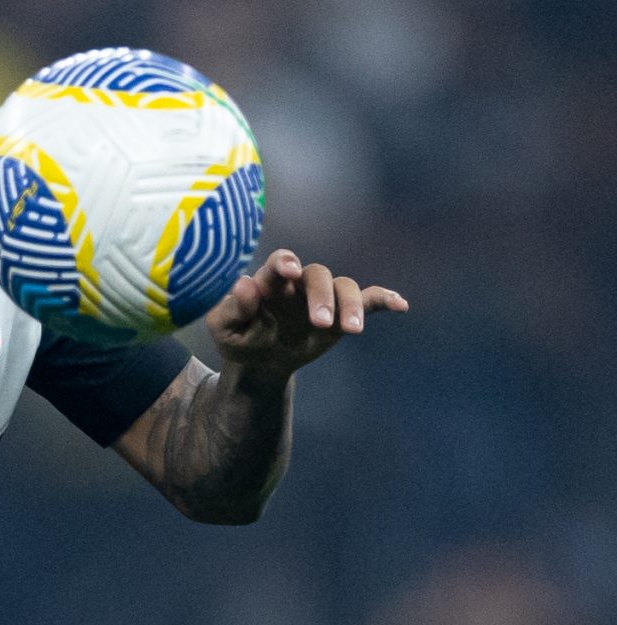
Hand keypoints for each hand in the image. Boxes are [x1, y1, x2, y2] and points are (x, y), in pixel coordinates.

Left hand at [207, 248, 407, 382]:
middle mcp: (300, 283)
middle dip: (321, 296)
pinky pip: (369, 298)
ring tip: (352, 331)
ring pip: (344, 287)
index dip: (284, 262)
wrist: (259, 361)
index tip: (288, 271)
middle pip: (318, 275)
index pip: (280, 262)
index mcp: (270, 282)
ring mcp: (323, 297)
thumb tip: (243, 284)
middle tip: (320, 323)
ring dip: (351, 305)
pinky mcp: (341, 312)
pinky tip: (400, 306)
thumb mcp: (224, 331)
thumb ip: (231, 308)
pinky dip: (384, 299)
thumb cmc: (238, 339)